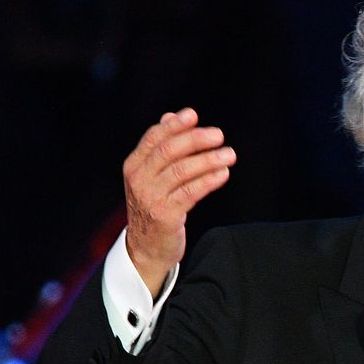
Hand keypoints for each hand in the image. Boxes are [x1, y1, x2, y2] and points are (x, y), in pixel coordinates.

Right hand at [121, 107, 235, 293]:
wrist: (145, 248)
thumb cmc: (153, 208)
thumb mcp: (151, 176)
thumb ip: (160, 148)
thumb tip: (171, 117)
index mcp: (134, 165)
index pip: (154, 138)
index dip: (175, 125)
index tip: (194, 115)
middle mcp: (139, 180)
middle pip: (169, 151)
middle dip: (196, 139)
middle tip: (218, 135)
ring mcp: (151, 198)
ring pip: (182, 171)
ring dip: (209, 160)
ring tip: (229, 155)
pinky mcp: (166, 215)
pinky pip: (191, 192)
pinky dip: (209, 181)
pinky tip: (223, 174)